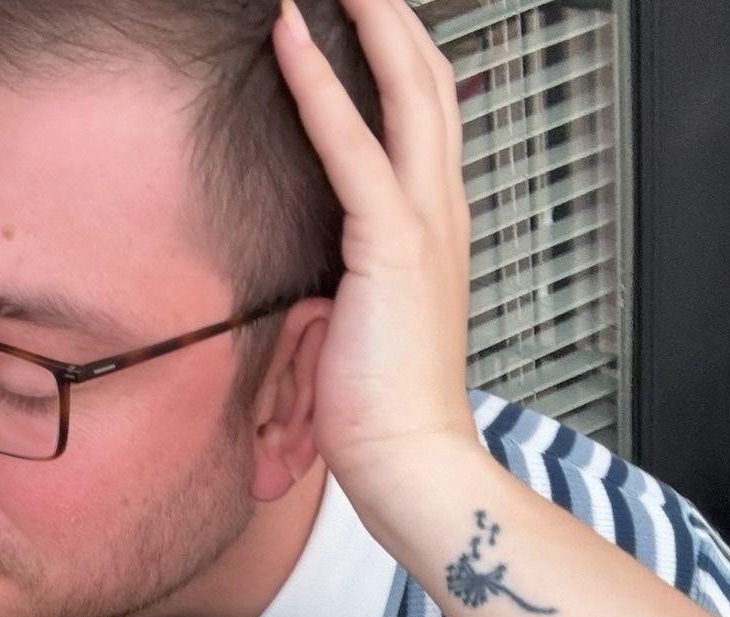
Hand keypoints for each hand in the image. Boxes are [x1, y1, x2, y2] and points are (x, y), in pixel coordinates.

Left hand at [271, 0, 473, 486]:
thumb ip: (351, 280)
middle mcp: (441, 213)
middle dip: (391, 15)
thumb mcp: (363, 326)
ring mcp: (424, 225)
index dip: (397, 57)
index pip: (424, 118)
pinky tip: (288, 36)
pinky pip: (350, 145)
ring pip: (404, 90)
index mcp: (435, 231)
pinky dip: (318, 84)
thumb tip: (318, 275)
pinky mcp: (391, 246)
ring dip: (365, 20)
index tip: (363, 14)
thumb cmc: (380, 408)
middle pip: (427, 81)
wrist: (410, 459)